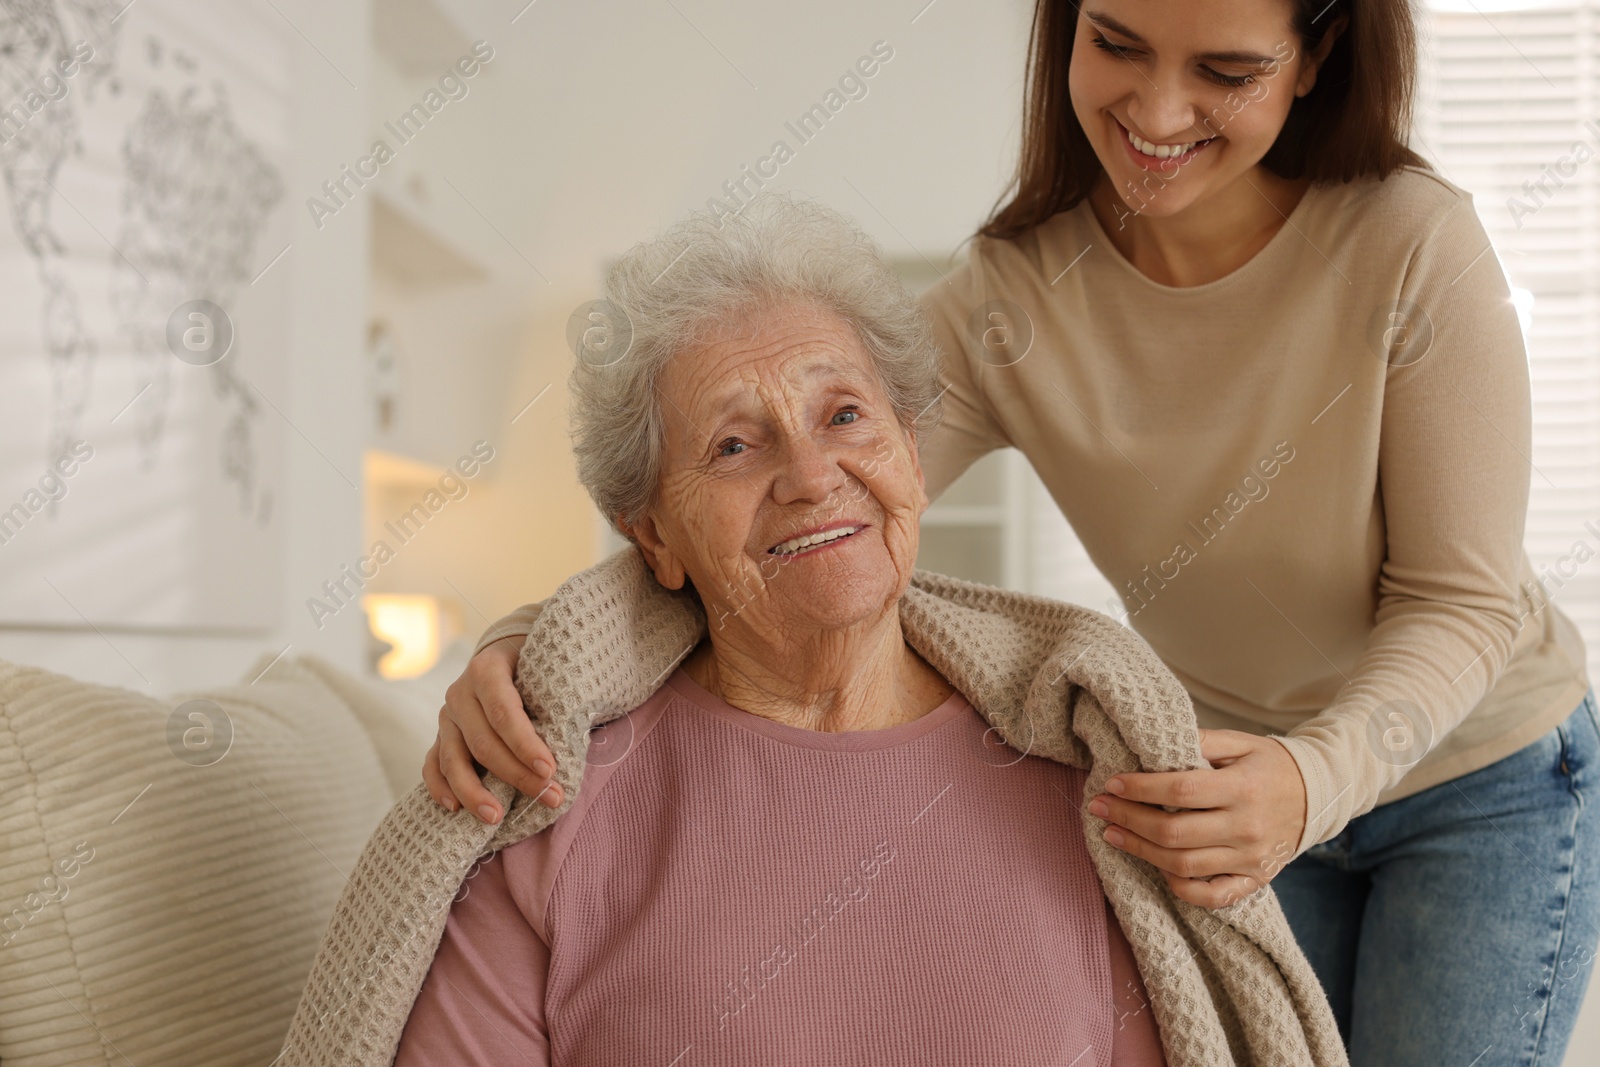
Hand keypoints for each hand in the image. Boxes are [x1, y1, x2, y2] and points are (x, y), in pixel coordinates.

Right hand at [421, 636, 562, 823]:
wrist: (504, 656)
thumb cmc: (534, 668)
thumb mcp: (544, 669)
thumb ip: (555, 696)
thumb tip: (577, 740)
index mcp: (486, 670)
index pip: (504, 713)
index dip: (526, 745)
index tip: (550, 770)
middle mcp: (460, 693)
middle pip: (483, 742)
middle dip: (516, 775)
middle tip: (547, 797)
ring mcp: (446, 717)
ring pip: (453, 759)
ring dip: (474, 792)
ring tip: (496, 818)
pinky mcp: (438, 737)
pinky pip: (432, 766)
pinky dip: (440, 788)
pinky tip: (455, 809)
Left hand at [1086, 729, 1306, 908]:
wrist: (1319, 794)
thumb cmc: (1271, 764)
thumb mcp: (1240, 742)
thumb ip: (1199, 741)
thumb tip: (1152, 744)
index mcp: (1243, 788)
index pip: (1181, 790)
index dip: (1140, 788)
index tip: (1112, 783)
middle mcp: (1246, 827)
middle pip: (1174, 832)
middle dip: (1128, 820)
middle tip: (1099, 808)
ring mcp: (1250, 859)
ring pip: (1184, 865)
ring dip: (1140, 851)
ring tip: (1112, 834)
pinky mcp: (1254, 880)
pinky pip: (1211, 896)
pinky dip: (1180, 887)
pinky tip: (1157, 868)